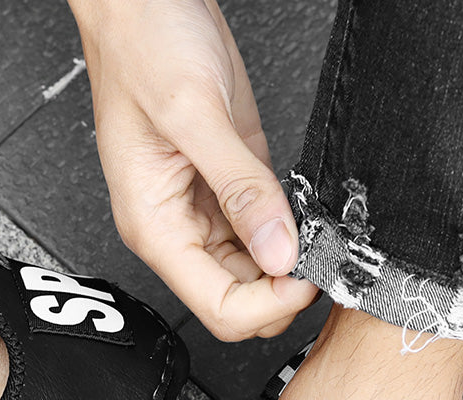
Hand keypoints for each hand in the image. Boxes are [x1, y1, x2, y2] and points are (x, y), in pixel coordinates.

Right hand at [71, 0, 316, 340]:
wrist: (142, 0)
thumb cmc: (142, 45)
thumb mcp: (194, 114)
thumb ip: (240, 188)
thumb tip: (279, 250)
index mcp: (155, 227)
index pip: (217, 306)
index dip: (267, 303)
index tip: (305, 275)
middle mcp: (178, 227)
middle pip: (238, 300)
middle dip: (283, 290)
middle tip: (320, 255)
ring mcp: (206, 208)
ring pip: (256, 272)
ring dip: (290, 264)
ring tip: (319, 234)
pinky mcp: (230, 183)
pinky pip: (264, 230)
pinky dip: (291, 230)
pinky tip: (307, 212)